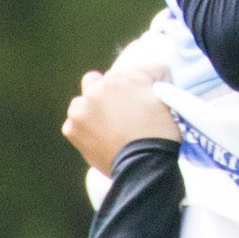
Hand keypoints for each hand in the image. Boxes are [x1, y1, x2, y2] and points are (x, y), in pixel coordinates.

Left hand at [64, 63, 178, 176]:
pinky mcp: (72, 129)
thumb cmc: (159, 132)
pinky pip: (74, 122)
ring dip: (93, 107)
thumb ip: (154, 78)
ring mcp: (81, 109)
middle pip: (101, 81)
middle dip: (112, 91)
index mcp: (122, 76)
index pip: (136, 72)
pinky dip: (85, 127)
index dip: (144, 85)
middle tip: (125, 110)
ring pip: (83, 101)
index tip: (149, 98)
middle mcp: (97, 88)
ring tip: (109, 125)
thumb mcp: (167, 97)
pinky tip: (100, 137)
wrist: (143, 165)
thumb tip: (151, 77)